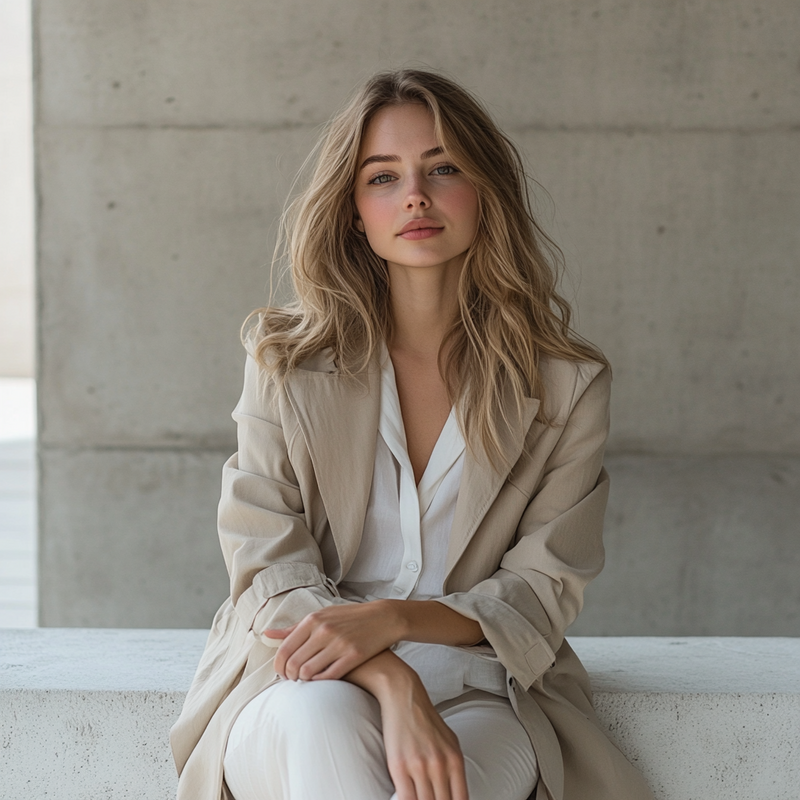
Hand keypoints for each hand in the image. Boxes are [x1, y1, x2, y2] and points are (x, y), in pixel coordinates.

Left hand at [264, 600, 402, 680]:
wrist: (383, 618)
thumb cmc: (349, 617)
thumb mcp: (321, 616)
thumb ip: (294, 628)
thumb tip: (267, 634)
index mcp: (313, 619)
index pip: (285, 649)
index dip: (279, 666)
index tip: (281, 672)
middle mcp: (324, 630)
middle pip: (294, 663)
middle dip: (289, 676)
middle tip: (292, 679)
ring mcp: (339, 643)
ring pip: (308, 672)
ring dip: (303, 680)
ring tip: (305, 680)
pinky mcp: (353, 655)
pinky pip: (328, 676)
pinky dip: (319, 681)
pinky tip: (320, 680)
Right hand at [380, 677, 468, 799]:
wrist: (404, 697)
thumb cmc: (426, 720)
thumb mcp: (450, 742)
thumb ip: (454, 769)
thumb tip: (456, 795)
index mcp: (455, 761)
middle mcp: (439, 765)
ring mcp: (419, 766)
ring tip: (420, 799)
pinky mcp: (399, 766)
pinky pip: (406, 799)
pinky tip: (407, 799)